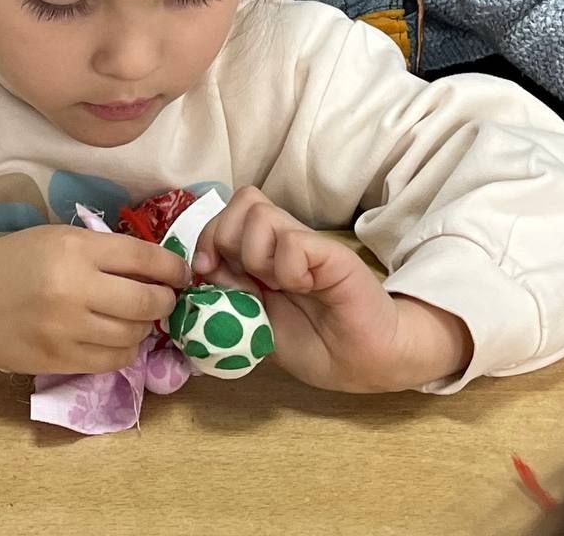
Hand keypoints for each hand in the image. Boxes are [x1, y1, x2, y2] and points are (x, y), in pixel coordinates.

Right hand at [0, 225, 190, 374]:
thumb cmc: (12, 259)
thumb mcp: (58, 238)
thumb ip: (103, 250)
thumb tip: (154, 266)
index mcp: (75, 249)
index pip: (143, 257)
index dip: (172, 267)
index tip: (182, 273)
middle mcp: (75, 289)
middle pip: (147, 300)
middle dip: (165, 300)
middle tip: (165, 298)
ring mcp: (67, 330)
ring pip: (134, 334)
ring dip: (145, 327)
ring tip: (138, 318)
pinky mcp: (58, 361)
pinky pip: (112, 362)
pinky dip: (124, 350)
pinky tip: (118, 338)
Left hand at [193, 188, 472, 392]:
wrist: (364, 362)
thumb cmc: (314, 344)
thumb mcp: (256, 324)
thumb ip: (230, 296)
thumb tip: (199, 272)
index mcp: (262, 252)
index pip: (226, 214)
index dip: (207, 238)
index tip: (207, 273)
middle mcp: (283, 239)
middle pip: (242, 202)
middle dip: (226, 241)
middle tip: (245, 280)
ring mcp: (307, 243)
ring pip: (259, 216)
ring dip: (255, 257)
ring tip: (277, 286)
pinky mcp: (330, 254)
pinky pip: (292, 243)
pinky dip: (286, 269)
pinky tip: (302, 289)